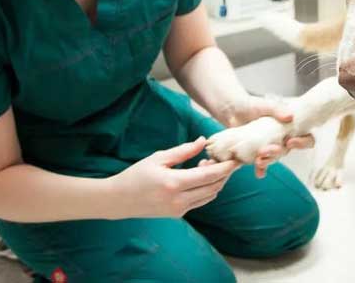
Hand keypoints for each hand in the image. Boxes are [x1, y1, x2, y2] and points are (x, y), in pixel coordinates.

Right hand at [108, 137, 239, 218]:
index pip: (209, 175)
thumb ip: (183, 151)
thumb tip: (203, 141)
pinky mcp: (178, 214)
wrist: (119, 200)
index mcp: (174, 183)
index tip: (235, 158)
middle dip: (224, 173)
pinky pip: (200, 201)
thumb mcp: (159, 158)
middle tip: (224, 158)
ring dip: (216, 181)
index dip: (225, 167)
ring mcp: (179, 210)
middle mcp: (179, 200)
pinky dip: (207, 189)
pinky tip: (200, 176)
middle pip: (214, 187)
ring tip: (209, 164)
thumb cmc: (137, 175)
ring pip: (210, 196)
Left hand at [218, 95, 314, 178]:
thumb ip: (279, 109)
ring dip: (268, 161)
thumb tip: (290, 117)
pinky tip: (259, 173)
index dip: (303, 143)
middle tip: (266, 150)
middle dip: (277, 152)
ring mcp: (271, 147)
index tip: (290, 141)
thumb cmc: (254, 106)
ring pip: (275, 158)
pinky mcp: (258, 153)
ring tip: (258, 160)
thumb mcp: (266, 105)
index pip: (307, 139)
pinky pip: (262, 164)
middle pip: (286, 151)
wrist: (234, 111)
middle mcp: (283, 139)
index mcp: (290, 128)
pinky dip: (261, 169)